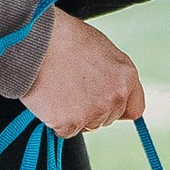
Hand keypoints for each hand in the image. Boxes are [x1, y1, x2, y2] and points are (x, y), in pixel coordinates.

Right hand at [21, 12, 144, 137]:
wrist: (35, 42)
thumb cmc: (63, 38)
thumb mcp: (101, 49)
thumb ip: (112, 74)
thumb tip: (110, 88)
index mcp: (126, 77)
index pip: (134, 109)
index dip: (118, 108)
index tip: (106, 105)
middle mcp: (114, 97)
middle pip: (107, 119)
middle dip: (92, 110)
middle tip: (72, 89)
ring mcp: (93, 112)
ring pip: (86, 126)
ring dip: (73, 115)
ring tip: (59, 90)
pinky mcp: (70, 123)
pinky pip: (63, 131)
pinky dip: (55, 121)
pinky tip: (49, 99)